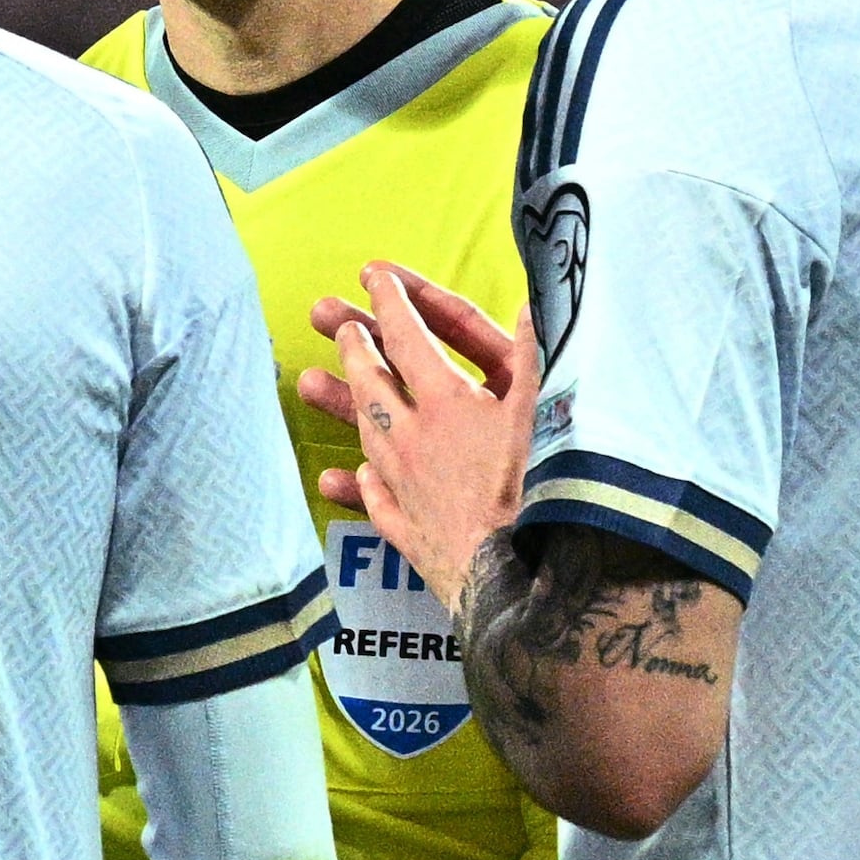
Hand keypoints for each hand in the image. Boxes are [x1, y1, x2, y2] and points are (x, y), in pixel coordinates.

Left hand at [296, 261, 537, 616]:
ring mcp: (406, 489)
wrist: (521, 585)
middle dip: (354, 345)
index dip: (392, 303)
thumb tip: (537, 302)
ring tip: (309, 383)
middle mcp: (414, 440)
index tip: (373, 275)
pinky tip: (348, 476)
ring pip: (364, 435)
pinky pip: (375, 501)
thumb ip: (540, 355)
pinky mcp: (411, 535)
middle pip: (374, 383)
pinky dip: (358, 482)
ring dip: (338, 404)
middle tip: (332, 319)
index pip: (410, 338)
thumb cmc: (543, 493)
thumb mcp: (551, 412)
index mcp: (447, 402)